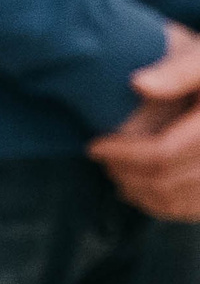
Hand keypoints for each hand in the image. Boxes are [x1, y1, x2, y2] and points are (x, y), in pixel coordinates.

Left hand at [89, 22, 199, 221]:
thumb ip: (178, 72)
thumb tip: (137, 84)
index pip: (162, 154)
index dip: (122, 154)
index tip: (93, 145)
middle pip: (165, 181)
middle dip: (125, 173)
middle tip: (101, 160)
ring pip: (175, 201)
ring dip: (138, 192)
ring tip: (115, 174)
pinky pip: (190, 211)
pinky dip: (160, 206)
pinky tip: (138, 191)